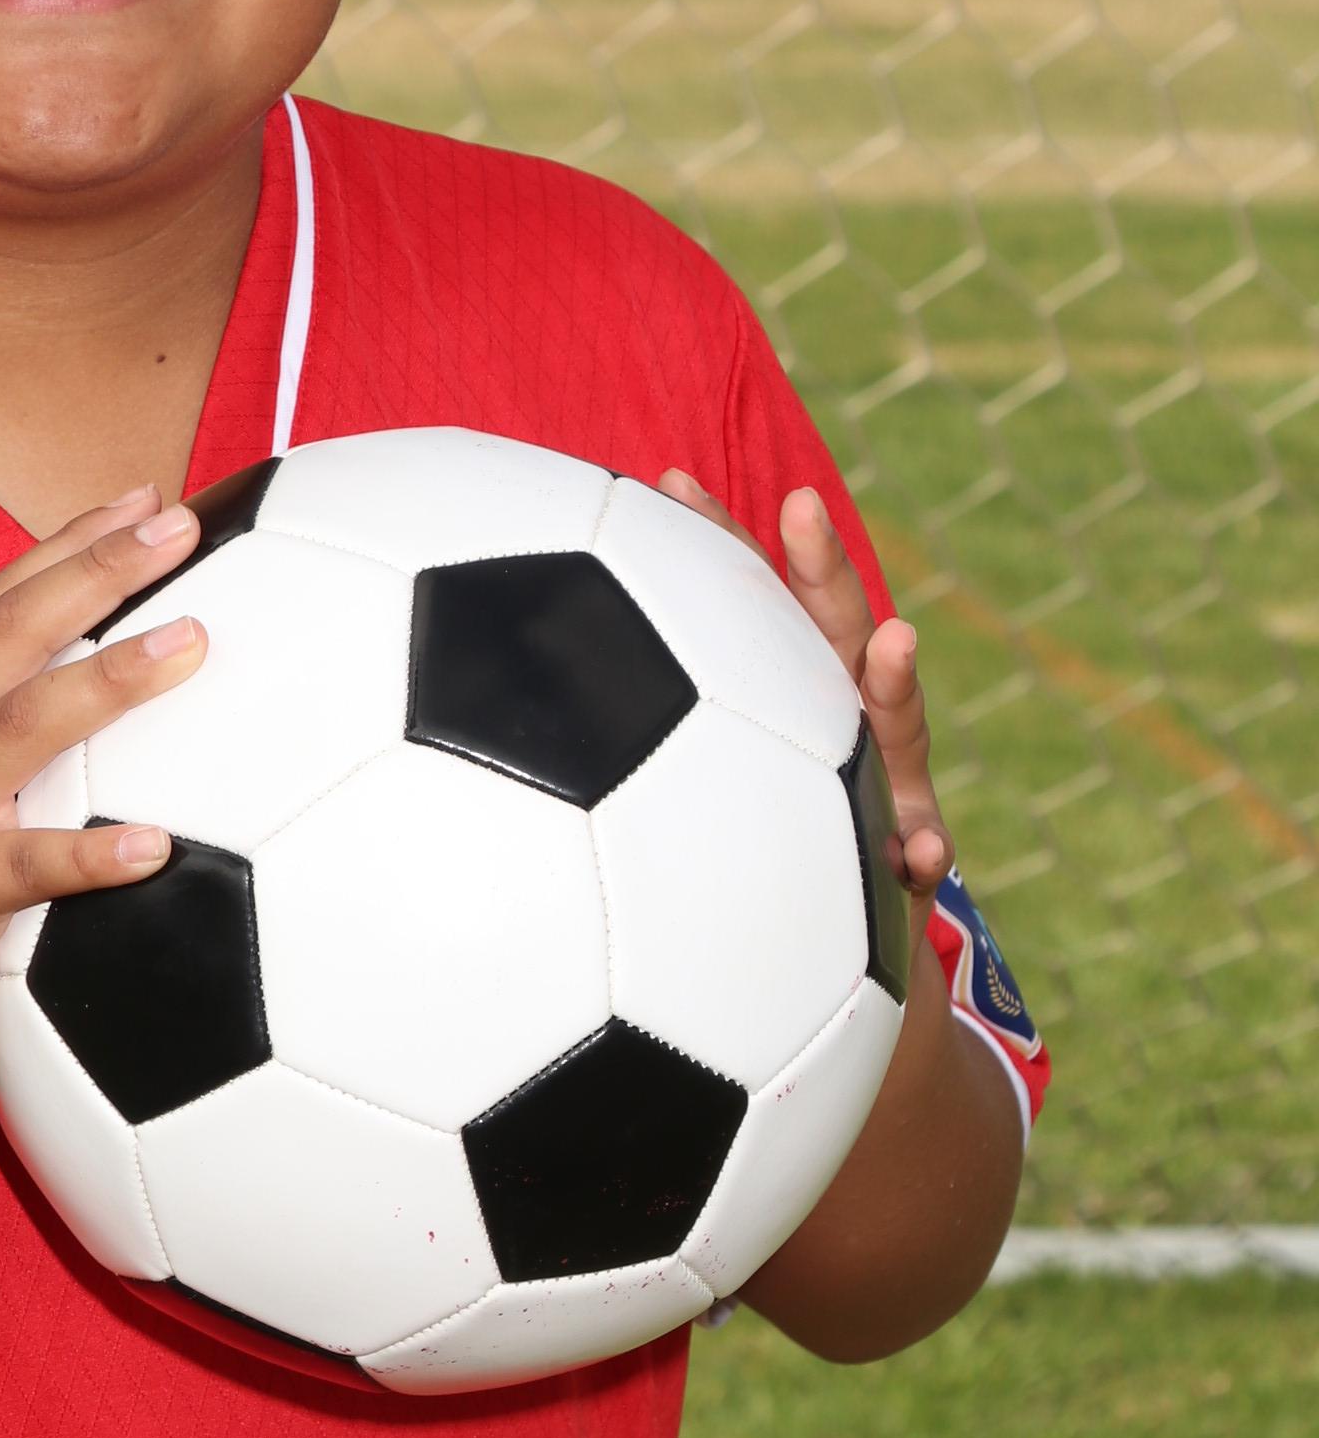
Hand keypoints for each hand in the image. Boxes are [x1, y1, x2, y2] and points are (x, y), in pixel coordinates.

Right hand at [0, 491, 209, 1136]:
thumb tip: (85, 734)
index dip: (64, 546)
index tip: (135, 499)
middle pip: (13, 632)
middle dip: (96, 567)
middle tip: (177, 523)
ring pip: (25, 723)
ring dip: (111, 677)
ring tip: (191, 644)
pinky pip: (28, 866)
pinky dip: (92, 853)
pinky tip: (158, 847)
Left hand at [657, 470, 951, 933]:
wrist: (817, 954)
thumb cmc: (745, 856)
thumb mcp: (686, 793)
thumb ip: (626, 740)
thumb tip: (516, 677)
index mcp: (786, 693)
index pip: (749, 603)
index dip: (714, 541)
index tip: (671, 483)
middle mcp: (842, 724)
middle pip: (833, 629)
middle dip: (821, 566)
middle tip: (801, 505)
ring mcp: (884, 787)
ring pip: (896, 726)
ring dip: (895, 682)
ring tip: (896, 643)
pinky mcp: (907, 861)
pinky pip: (919, 857)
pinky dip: (922, 848)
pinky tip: (921, 849)